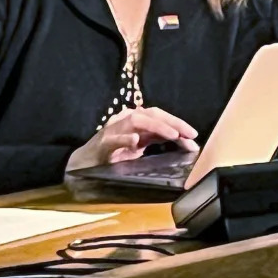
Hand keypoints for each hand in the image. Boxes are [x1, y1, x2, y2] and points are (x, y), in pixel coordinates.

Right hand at [65, 107, 199, 171]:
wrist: (84, 163)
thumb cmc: (114, 153)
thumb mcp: (139, 145)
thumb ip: (158, 139)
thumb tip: (186, 142)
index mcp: (135, 120)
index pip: (159, 115)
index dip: (178, 122)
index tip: (193, 134)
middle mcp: (125, 120)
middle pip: (151, 114)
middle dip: (172, 122)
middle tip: (189, 134)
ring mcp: (113, 130)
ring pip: (135, 121)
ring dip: (156, 127)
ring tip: (172, 134)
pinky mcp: (102, 144)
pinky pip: (114, 139)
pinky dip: (125, 139)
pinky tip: (135, 142)